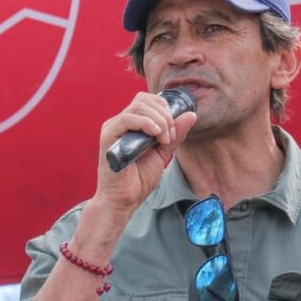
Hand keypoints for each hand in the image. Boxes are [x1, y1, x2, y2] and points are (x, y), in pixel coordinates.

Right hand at [94, 91, 196, 215]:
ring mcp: (113, 128)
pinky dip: (145, 123)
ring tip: (163, 140)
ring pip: (138, 106)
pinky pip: (127, 119)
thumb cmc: (138, 180)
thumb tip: (191, 115)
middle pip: (144, 99)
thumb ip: (174, 135)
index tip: (173, 133)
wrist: (123, 201)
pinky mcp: (108, 137)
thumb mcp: (162, 154)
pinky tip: (154, 135)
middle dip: (164, 115)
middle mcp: (121, 122)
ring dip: (158, 121)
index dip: (165, 109)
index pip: (149, 100)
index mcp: (132, 124)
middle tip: (169, 137)